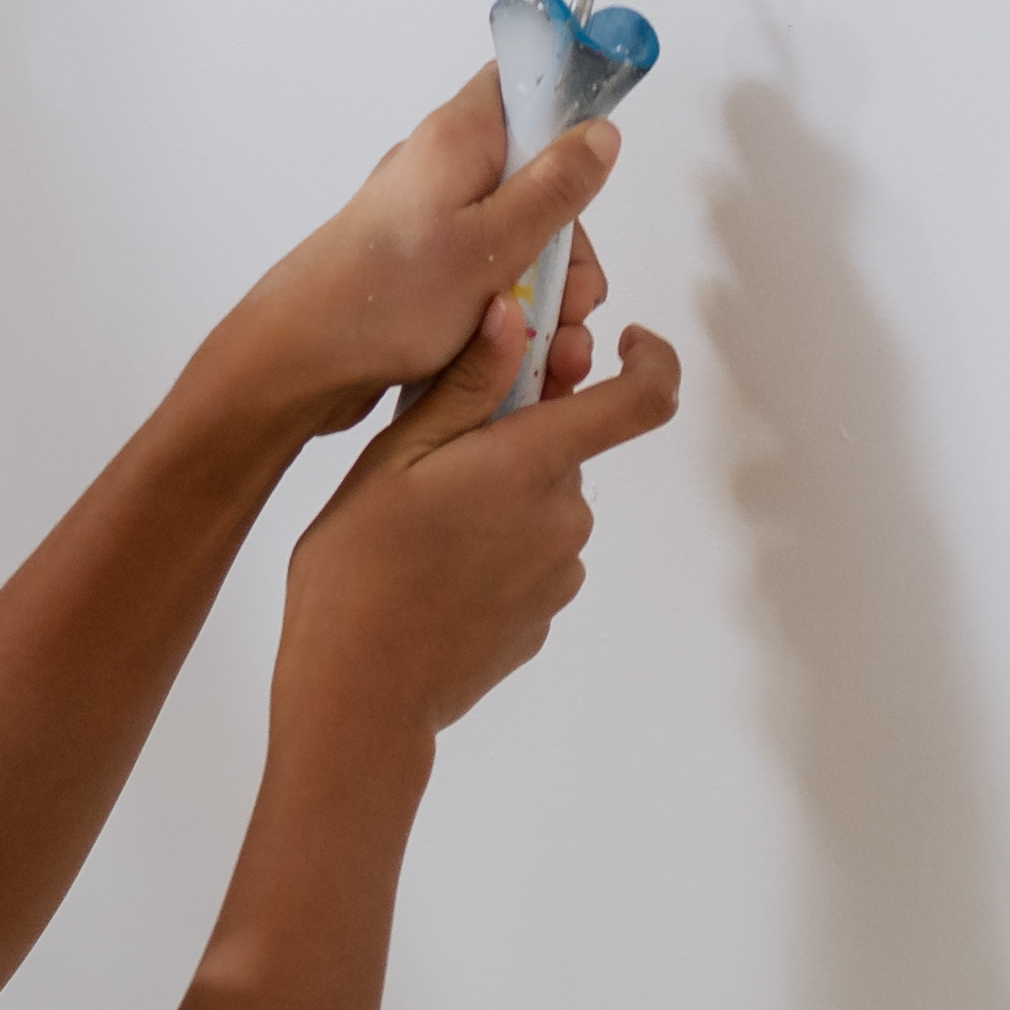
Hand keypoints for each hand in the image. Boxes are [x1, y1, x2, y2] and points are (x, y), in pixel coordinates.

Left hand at [204, 69, 619, 441]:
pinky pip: (490, 278)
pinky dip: (512, 313)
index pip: (522, 81)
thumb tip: (599, 131)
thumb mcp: (493, 243)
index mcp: (458, 141)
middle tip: (565, 300)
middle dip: (567, 245)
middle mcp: (444, 172)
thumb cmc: (387, 300)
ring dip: (547, 292)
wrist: (299, 363)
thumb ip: (554, 187)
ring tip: (547, 345)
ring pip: (521, 241)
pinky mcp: (426, 269)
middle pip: (539, 182)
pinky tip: (522, 356)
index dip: (567, 110)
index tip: (589, 175)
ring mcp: (434, 223)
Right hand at [272, 304, 677, 757]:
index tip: (620, 341)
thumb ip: (465, 386)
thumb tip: (515, 315)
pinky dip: (493, 550)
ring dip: (498, 497)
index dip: (651, 360)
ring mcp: (559, 573)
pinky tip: (431, 574)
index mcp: (532, 465)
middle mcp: (564, 517)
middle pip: (562, 451)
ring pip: (541, 506)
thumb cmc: (359, 566)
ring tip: (416, 527)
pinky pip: (530, 560)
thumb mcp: (394, 459)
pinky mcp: (542, 618)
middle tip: (431, 458)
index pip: (641, 400)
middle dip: (512, 439)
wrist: (361, 694)